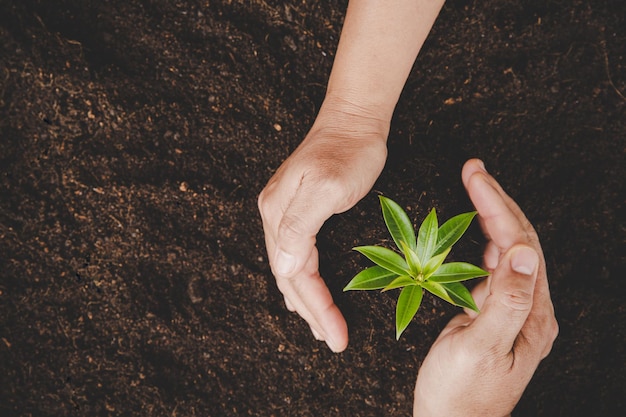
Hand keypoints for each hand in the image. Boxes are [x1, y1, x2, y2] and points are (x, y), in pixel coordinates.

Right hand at [258, 102, 387, 351]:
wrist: (354, 119)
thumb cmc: (350, 151)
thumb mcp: (328, 186)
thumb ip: (300, 226)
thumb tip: (282, 266)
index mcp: (278, 214)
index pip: (294, 273)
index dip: (316, 307)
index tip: (338, 335)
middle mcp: (275, 215)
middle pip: (288, 276)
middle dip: (311, 312)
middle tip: (334, 340)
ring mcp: (284, 212)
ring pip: (290, 269)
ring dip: (306, 301)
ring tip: (322, 327)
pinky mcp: (299, 209)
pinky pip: (297, 255)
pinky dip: (304, 281)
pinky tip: (308, 292)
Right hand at [413, 159, 558, 416]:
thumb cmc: (460, 393)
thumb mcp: (480, 346)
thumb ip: (504, 300)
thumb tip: (524, 253)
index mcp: (531, 314)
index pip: (518, 244)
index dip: (497, 205)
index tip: (475, 176)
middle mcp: (530, 309)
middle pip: (519, 241)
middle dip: (496, 201)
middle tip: (473, 170)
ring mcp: (514, 311)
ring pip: (508, 250)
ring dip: (491, 216)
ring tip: (474, 188)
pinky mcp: (495, 314)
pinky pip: (493, 267)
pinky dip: (481, 241)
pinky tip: (472, 231)